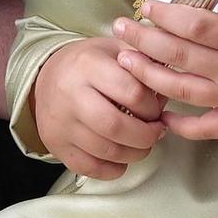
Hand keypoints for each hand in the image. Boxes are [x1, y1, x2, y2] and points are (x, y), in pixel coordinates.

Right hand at [30, 38, 165, 179]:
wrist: (45, 77)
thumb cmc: (87, 64)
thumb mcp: (114, 49)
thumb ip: (144, 62)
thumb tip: (172, 81)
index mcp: (89, 65)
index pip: (132, 93)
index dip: (153, 107)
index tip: (157, 109)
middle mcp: (71, 95)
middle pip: (117, 127)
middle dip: (146, 136)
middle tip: (155, 132)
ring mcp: (62, 123)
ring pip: (107, 151)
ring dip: (135, 153)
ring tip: (142, 143)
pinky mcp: (57, 146)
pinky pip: (92, 168)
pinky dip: (114, 168)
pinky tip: (121, 155)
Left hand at [112, 0, 217, 139]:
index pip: (198, 27)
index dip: (168, 16)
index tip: (147, 5)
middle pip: (181, 57)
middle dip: (145, 42)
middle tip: (119, 29)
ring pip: (184, 92)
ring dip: (150, 78)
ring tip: (124, 63)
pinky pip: (206, 129)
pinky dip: (181, 127)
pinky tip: (160, 116)